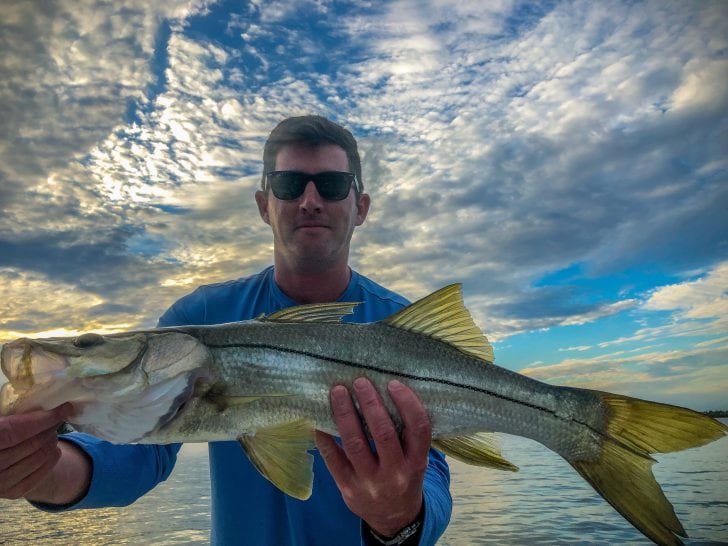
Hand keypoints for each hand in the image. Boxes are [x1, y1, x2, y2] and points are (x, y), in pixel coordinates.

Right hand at [0, 404, 71, 498]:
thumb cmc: (1, 433)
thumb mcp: (2, 422)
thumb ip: (14, 418)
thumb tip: (49, 406)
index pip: (14, 431)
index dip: (41, 420)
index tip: (63, 409)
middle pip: (30, 445)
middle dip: (49, 429)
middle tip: (57, 420)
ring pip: (36, 459)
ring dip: (51, 443)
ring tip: (52, 433)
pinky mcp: (11, 493)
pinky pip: (38, 476)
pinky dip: (51, 460)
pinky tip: (54, 449)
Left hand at [315, 378, 431, 537]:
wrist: (394, 518)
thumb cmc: (404, 476)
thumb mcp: (415, 460)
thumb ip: (406, 434)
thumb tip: (385, 390)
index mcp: (417, 462)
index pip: (418, 429)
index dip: (407, 404)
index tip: (394, 383)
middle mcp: (396, 473)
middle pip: (383, 433)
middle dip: (370, 403)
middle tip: (360, 381)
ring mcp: (370, 482)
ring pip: (355, 443)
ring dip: (345, 414)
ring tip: (338, 391)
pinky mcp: (347, 487)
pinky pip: (332, 458)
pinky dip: (325, 436)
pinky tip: (320, 418)